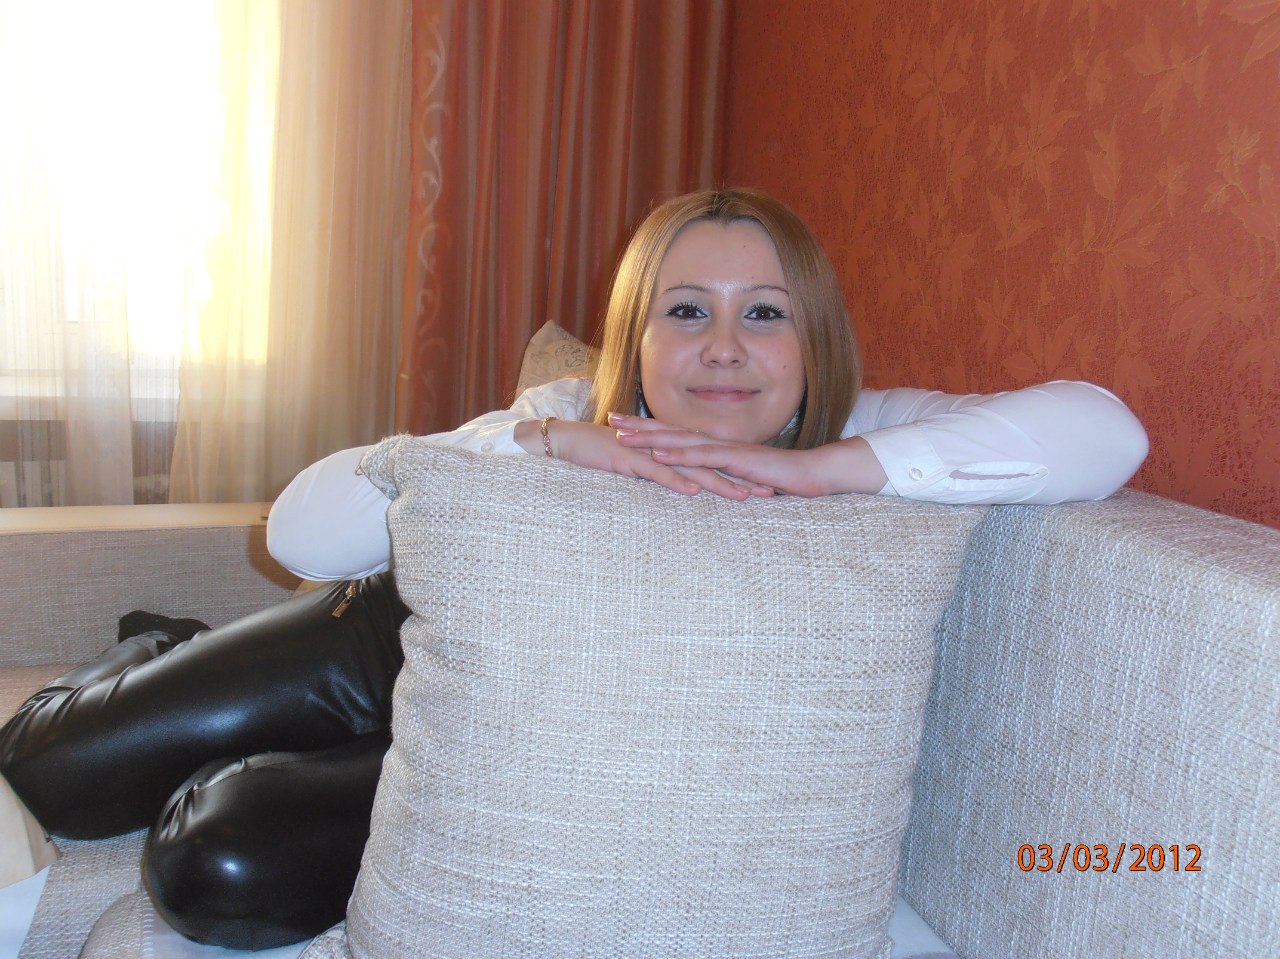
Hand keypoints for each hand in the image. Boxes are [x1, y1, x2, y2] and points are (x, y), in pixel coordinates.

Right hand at [514, 418, 773, 499]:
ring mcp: (647, 451)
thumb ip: (661, 476)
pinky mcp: (628, 458)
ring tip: (742, 496)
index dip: (736, 475)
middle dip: (739, 478)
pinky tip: (693, 491)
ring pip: (689, 468)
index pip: (709, 463)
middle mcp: (664, 448)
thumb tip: (684, 489)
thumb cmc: (598, 456)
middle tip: (768, 493)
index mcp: (668, 451)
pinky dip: (674, 480)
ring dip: (717, 482)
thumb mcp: (636, 469)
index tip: (762, 489)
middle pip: (709, 464)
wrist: (565, 440)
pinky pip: (655, 471)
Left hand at [608, 413, 888, 496]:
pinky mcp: (735, 459)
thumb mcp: (744, 482)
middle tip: (609, 417)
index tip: (623, 424)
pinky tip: (657, 452)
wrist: (813, 474)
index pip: (677, 434)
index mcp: (716, 447)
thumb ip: (724, 481)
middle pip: (671, 429)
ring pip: (679, 439)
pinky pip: (701, 456)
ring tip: (622, 436)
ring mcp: (725, 448)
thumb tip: (707, 489)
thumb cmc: (781, 480)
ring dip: (649, 436)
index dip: (650, 428)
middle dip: (639, 424)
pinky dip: (677, 453)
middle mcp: (716, 443)